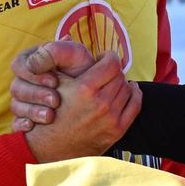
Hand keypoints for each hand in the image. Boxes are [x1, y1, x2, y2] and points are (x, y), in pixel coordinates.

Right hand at [10, 40, 96, 130]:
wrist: (96, 96)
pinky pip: (15, 123)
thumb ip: (55, 52)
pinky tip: (33, 126)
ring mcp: (24, 99)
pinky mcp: (25, 117)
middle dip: (36, 94)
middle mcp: (25, 80)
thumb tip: (33, 64)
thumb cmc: (84, 69)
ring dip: (32, 110)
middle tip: (55, 100)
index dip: (34, 74)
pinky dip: (23, 124)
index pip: (19, 64)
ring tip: (50, 116)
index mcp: (33, 60)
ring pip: (16, 105)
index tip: (55, 82)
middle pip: (16, 87)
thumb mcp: (75, 55)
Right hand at [21, 49, 141, 162]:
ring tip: (112, 82)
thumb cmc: (49, 112)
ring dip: (121, 82)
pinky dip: (134, 95)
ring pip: (127, 88)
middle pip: (120, 75)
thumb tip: (69, 36)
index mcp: (85, 89)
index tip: (102, 58)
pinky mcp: (117, 130)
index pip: (112, 62)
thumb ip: (62, 60)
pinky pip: (135, 105)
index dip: (108, 56)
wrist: (49, 149)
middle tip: (105, 71)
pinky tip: (128, 91)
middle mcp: (101, 104)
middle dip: (112, 70)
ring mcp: (111, 118)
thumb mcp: (53, 83)